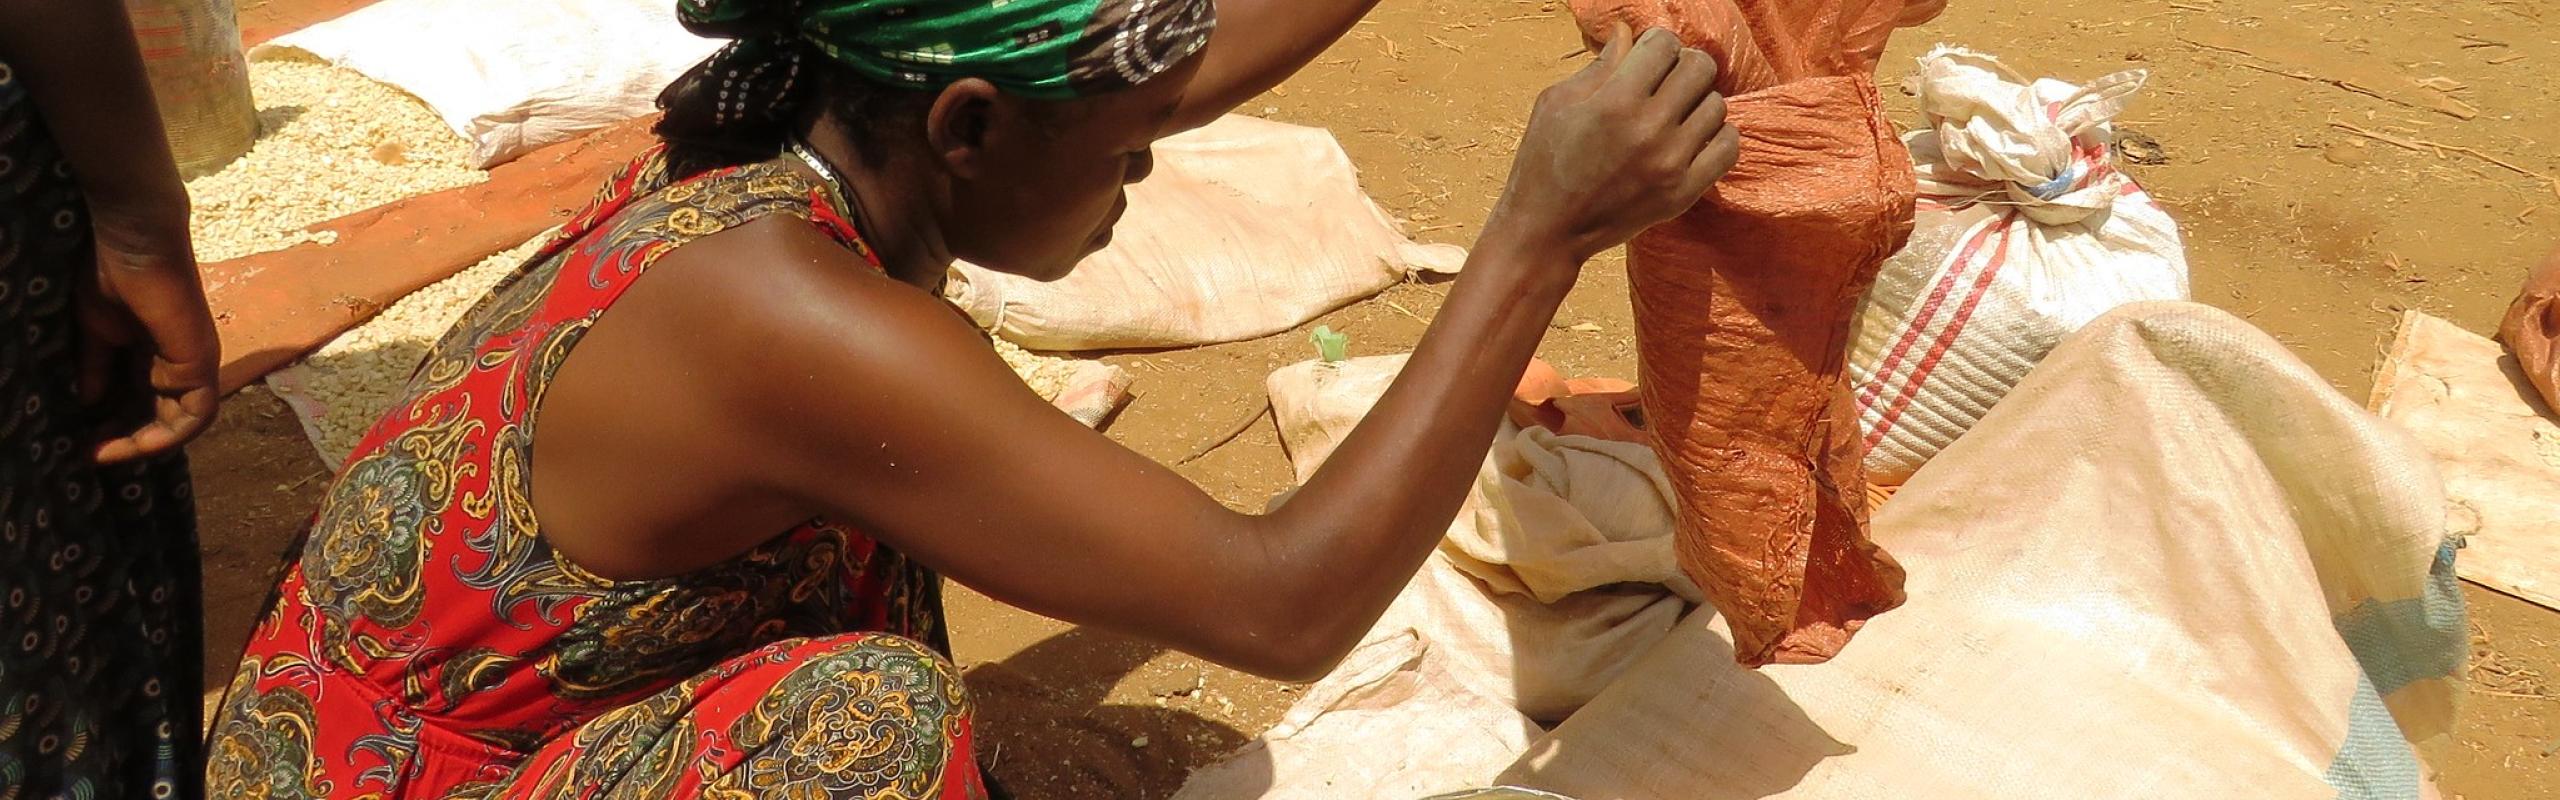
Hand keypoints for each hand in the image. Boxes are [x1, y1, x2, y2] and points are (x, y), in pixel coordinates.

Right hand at [78, 202, 219, 462]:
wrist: (131, 240)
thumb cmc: (112, 274)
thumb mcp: (96, 331)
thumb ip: (98, 368)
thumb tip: (90, 404)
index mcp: (155, 353)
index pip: (144, 402)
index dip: (117, 426)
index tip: (84, 444)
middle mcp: (180, 362)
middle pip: (162, 417)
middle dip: (128, 441)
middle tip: (90, 455)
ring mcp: (195, 362)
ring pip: (182, 422)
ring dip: (146, 445)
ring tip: (105, 453)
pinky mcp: (202, 361)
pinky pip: (197, 414)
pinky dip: (170, 436)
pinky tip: (134, 444)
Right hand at [1487, 25, 1740, 264]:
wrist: (1547, 231)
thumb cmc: (1544, 163)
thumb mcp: (1557, 104)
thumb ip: (1599, 66)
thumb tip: (1629, 33)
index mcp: (1614, 102)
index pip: (1664, 44)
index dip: (1654, 44)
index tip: (1644, 58)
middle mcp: (1648, 129)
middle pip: (1700, 67)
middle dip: (1681, 66)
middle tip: (1664, 81)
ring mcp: (1671, 163)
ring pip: (1716, 104)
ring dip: (1696, 102)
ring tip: (1673, 114)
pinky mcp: (1683, 192)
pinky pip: (1728, 146)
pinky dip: (1716, 136)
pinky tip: (1692, 138)